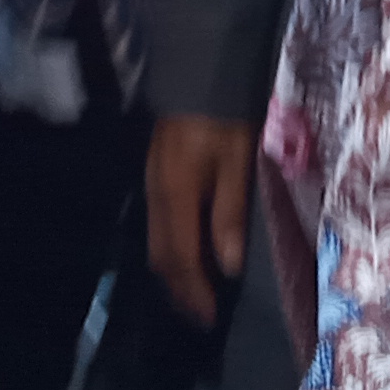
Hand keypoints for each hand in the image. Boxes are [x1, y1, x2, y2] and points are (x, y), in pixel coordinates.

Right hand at [146, 112, 258, 326]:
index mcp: (176, 197)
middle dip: (179, 290)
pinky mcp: (156, 175)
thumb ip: (230, 212)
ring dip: (173, 272)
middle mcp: (156, 196)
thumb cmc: (224, 117)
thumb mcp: (237, 161)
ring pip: (155, 242)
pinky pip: (157, 225)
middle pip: (161, 256)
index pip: (181, 259)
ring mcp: (152, 184)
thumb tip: (227, 267)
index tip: (209, 319)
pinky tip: (187, 252)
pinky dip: (171, 250)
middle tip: (200, 315)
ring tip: (194, 292)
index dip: (194, 292)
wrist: (197, 70)